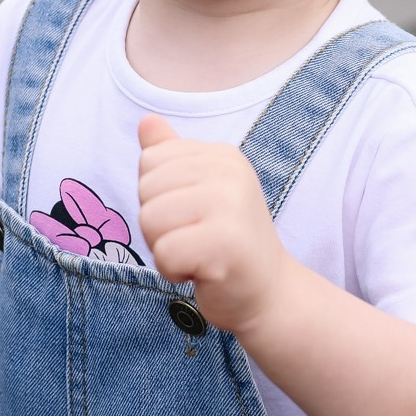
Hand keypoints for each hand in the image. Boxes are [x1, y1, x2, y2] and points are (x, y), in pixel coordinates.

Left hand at [135, 115, 294, 333]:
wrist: (269, 294)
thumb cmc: (227, 244)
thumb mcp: (200, 192)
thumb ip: (172, 156)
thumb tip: (146, 120)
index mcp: (223, 155)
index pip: (149, 160)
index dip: (158, 197)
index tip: (192, 217)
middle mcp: (230, 172)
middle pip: (145, 190)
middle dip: (158, 226)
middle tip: (196, 240)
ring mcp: (231, 204)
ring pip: (149, 220)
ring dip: (164, 249)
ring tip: (198, 255)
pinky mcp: (226, 242)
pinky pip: (163, 253)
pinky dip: (173, 271)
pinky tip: (201, 272)